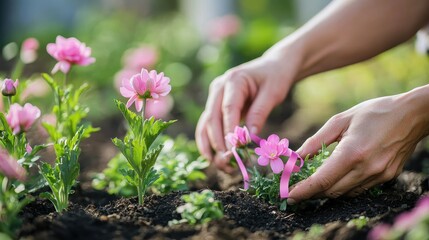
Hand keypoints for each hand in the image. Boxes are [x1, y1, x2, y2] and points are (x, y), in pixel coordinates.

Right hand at [195, 53, 296, 170]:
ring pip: (205, 124)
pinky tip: (215, 158)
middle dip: (217, 143)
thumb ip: (259, 114)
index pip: (228, 108)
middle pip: (212, 118)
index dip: (229, 131)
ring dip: (210, 146)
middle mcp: (218, 87)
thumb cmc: (275, 78)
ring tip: (220, 166)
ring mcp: (214, 97)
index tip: (234, 150)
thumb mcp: (273, 94)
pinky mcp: (215, 106)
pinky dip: (210, 142)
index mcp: (233, 80)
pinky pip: (208, 126)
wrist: (272, 66)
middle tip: (227, 163)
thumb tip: (248, 138)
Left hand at [288, 88, 428, 203]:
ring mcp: (378, 176)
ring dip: (326, 191)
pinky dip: (343, 187)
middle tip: (296, 187)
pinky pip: (358, 189)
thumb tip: (296, 157)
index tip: (288, 195)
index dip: (303, 191)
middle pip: (331, 191)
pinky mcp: (386, 178)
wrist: (412, 115)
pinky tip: (336, 177)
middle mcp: (366, 169)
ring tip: (312, 182)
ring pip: (344, 194)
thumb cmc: (373, 113)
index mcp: (352, 152)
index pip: (322, 181)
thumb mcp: (340, 121)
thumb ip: (316, 142)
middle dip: (310, 192)